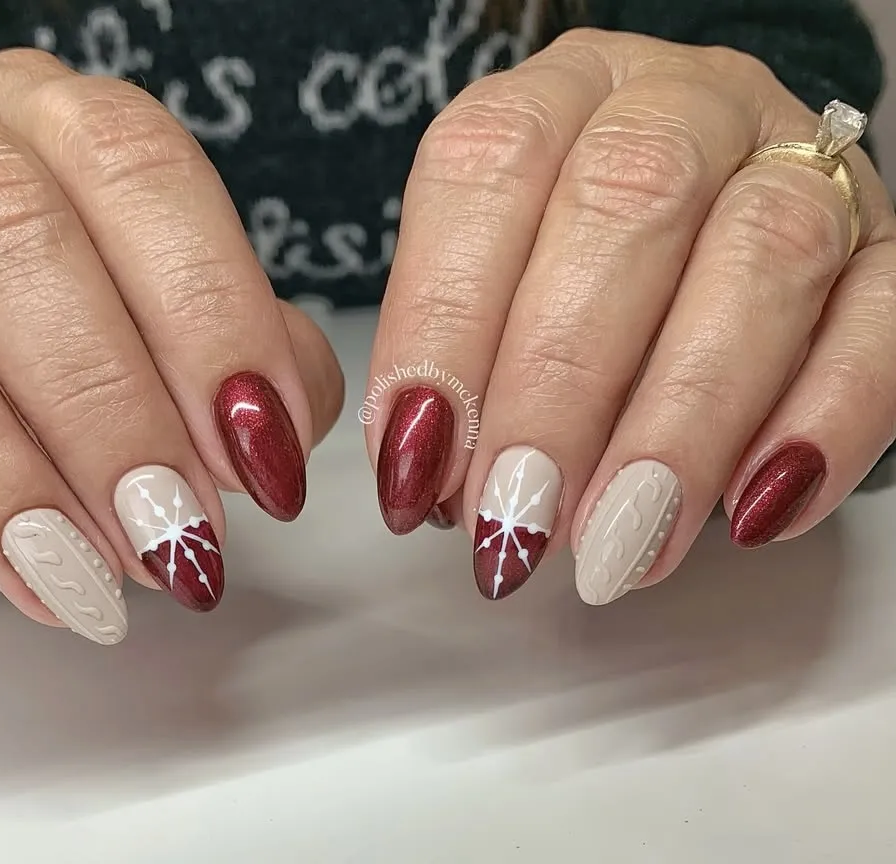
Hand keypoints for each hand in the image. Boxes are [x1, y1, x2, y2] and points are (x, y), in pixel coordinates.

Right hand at [0, 49, 341, 640]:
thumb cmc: (89, 316)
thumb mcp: (186, 317)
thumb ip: (254, 358)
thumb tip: (265, 442)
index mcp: (61, 124)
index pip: (137, 170)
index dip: (209, 317)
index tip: (259, 455)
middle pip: (4, 232)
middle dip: (102, 406)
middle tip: (166, 529)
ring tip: (71, 574)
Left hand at [367, 29, 894, 603]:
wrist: (708, 229)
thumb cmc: (569, 268)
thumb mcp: (490, 282)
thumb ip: (457, 353)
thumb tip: (426, 471)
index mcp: (556, 97)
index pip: (489, 169)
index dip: (444, 323)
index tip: (418, 464)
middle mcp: (680, 104)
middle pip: (628, 203)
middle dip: (561, 386)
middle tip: (518, 517)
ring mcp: (797, 162)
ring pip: (763, 259)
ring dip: (681, 425)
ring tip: (618, 545)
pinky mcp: (886, 247)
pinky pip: (883, 322)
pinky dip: (820, 426)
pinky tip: (749, 515)